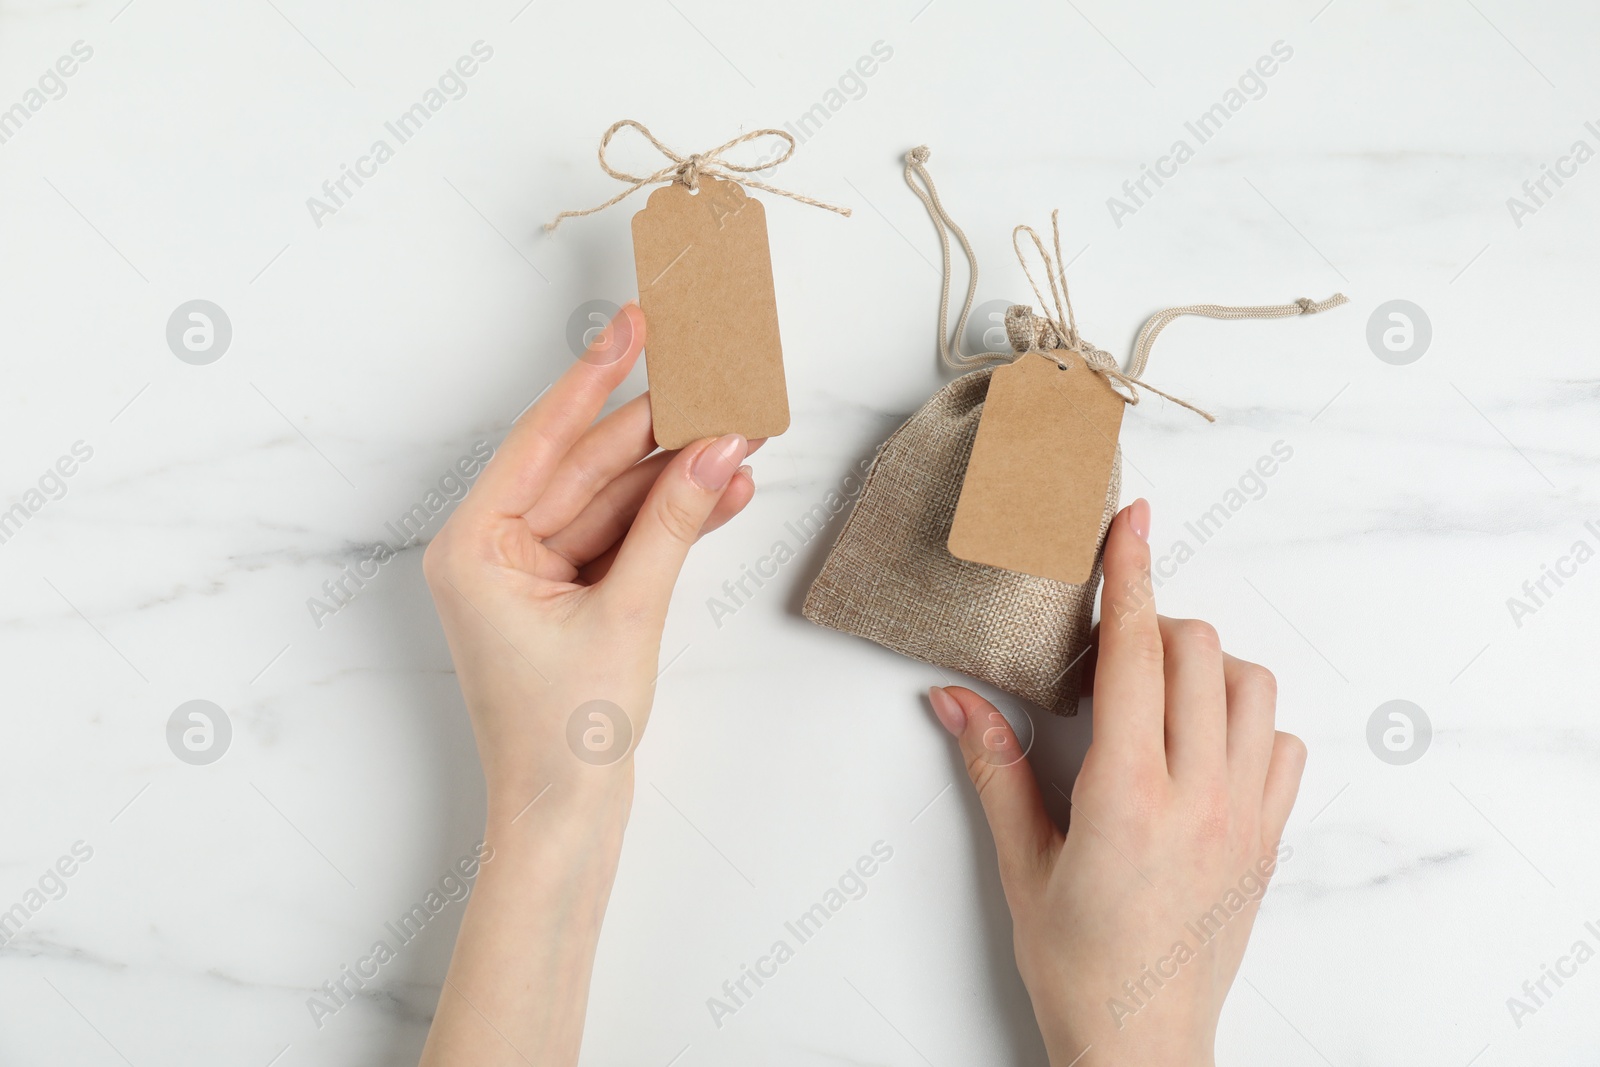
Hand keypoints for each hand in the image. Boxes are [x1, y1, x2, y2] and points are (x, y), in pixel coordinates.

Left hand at [423, 301, 755, 818]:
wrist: (565, 819)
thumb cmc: (562, 735)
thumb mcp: (626, 614)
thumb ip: (673, 523)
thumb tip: (717, 451)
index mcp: (474, 545)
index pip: (544, 439)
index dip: (596, 378)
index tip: (634, 325)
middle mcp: (497, 551)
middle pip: (586, 466)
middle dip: (658, 431)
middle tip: (716, 383)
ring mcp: (536, 574)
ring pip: (615, 502)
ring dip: (677, 475)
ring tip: (741, 434)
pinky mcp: (573, 597)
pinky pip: (626, 540)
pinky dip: (672, 521)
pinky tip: (725, 491)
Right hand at [928, 498, 1304, 1066]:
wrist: (1144, 1045)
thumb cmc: (1078, 962)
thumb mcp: (1022, 863)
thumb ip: (993, 767)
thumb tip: (951, 697)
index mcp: (1128, 794)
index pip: (1139, 652)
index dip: (1132, 573)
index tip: (1132, 518)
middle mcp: (1201, 794)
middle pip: (1201, 650)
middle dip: (1156, 625)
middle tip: (1110, 658)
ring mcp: (1248, 816)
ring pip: (1254, 687)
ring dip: (1208, 667)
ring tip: (1160, 698)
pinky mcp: (1273, 839)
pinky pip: (1285, 745)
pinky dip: (1251, 722)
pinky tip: (1205, 746)